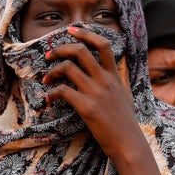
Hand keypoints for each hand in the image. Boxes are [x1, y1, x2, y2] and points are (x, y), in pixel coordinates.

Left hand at [43, 25, 144, 161]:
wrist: (129, 144)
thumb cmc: (126, 123)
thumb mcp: (127, 95)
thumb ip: (121, 79)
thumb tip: (121, 66)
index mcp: (115, 76)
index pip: (103, 45)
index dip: (86, 34)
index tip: (72, 30)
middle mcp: (105, 80)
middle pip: (81, 51)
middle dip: (61, 49)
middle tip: (49, 55)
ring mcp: (96, 93)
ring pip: (68, 68)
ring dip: (52, 71)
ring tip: (45, 79)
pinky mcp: (87, 107)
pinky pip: (63, 91)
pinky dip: (51, 94)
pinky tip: (48, 100)